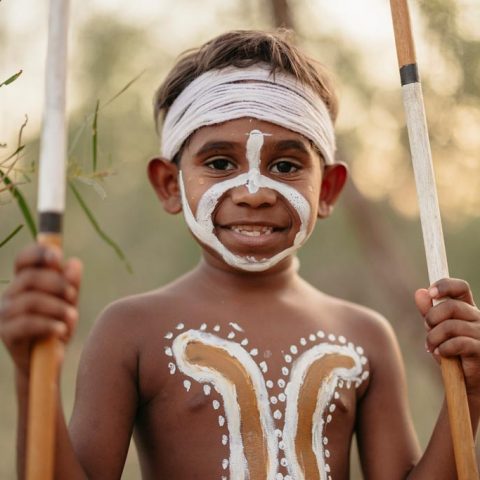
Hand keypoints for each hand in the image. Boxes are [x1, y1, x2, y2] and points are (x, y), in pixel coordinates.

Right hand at [0, 244, 81, 376]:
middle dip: (56, 284)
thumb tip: (74, 263)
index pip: (23, 260)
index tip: (57, 257)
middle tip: (72, 295)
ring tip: (71, 316)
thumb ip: (71, 284)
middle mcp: (10, 295)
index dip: (38, 253)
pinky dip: (49, 324)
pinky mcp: (6, 333)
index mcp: (24, 283)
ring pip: (30, 301)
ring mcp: (5, 314)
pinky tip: (61, 330)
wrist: (49, 362)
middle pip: (30, 277)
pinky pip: (27, 323)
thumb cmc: (58, 326)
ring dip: (57, 307)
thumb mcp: (69, 303)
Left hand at [415, 278, 479, 396]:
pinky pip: (457, 343)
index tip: (431, 292)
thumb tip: (420, 292)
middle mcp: (478, 317)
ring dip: (434, 337)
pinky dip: (443, 348)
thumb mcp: (436, 329)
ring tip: (431, 346)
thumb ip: (428, 311)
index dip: (445, 286)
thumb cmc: (451, 352)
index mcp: (467, 308)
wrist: (466, 381)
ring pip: (451, 326)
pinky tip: (439, 353)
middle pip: (451, 306)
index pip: (460, 288)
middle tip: (427, 328)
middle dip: (432, 317)